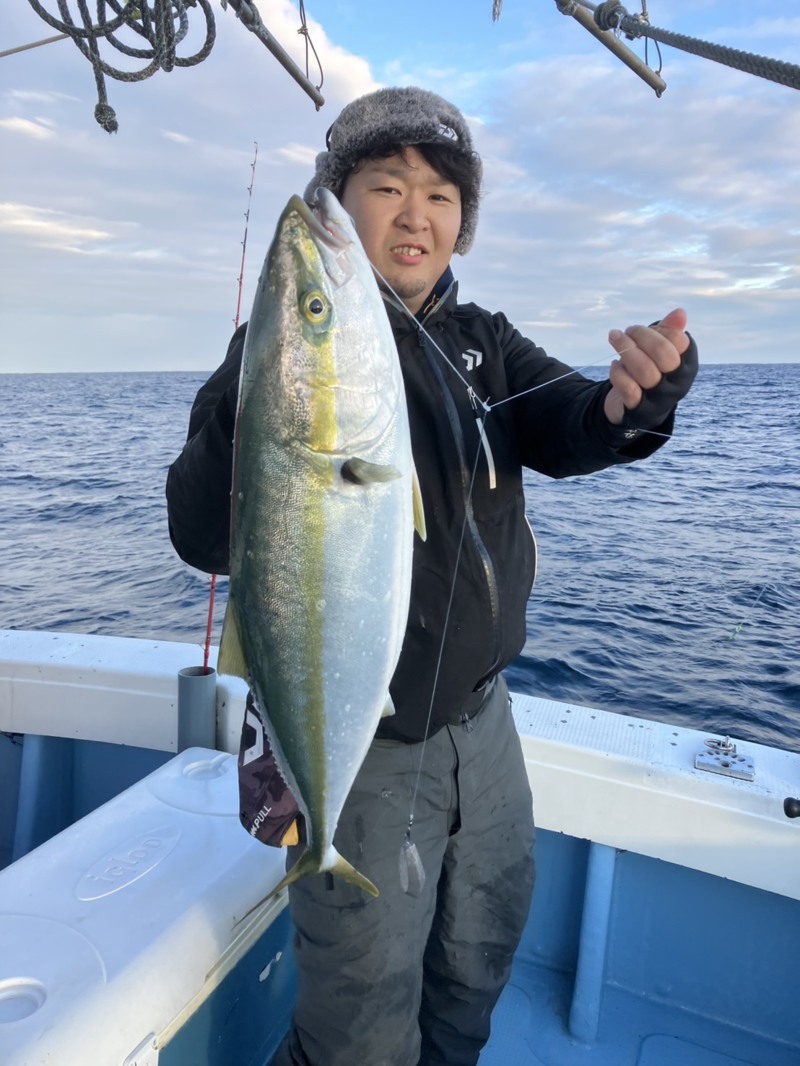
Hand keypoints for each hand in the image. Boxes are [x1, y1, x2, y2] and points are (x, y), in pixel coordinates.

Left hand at [604, 308, 697, 428]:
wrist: (636, 406)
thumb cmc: (650, 368)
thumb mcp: (659, 349)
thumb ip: (669, 331)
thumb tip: (679, 313)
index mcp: (688, 365)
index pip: (679, 340)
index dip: (658, 330)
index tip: (640, 329)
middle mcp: (678, 383)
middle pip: (663, 353)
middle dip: (641, 335)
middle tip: (626, 331)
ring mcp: (660, 398)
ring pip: (644, 369)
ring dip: (626, 349)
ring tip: (615, 338)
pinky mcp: (640, 409)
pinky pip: (628, 387)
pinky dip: (618, 372)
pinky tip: (614, 365)